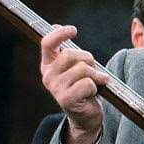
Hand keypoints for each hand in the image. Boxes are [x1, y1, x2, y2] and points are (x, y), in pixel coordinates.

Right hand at [40, 25, 108, 143]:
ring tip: (95, 83)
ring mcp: (55, 88)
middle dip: (88, 59)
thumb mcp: (76, 68)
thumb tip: (54, 26)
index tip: (73, 30)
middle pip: (70, 54)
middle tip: (94, 71)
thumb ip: (68, 51)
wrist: (86, 117)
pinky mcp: (66, 99)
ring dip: (95, 75)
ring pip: (82, 69)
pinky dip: (96, 87)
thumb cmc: (84, 89)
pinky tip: (93, 94)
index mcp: (48, 65)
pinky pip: (87, 83)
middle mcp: (48, 76)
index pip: (47, 44)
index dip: (59, 34)